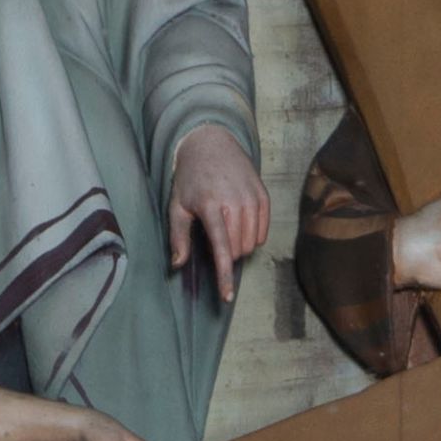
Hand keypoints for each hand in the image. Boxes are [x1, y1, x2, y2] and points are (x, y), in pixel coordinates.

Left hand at [166, 122, 268, 298]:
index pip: (222, 248)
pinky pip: (263, 232)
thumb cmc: (189, 178)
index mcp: (211, 206)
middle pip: (237, 250)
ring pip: (252, 244)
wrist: (211, 143)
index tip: (227, 297)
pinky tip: (240, 224)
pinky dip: (253, 237)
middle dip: (226, 253)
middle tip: (213, 235)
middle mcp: (235, 202)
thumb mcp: (177, 205)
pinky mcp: (264, 195)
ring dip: (239, 246)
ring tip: (225, 228)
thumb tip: (178, 265)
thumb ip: (178, 237)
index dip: (224, 275)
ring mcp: (252, 198)